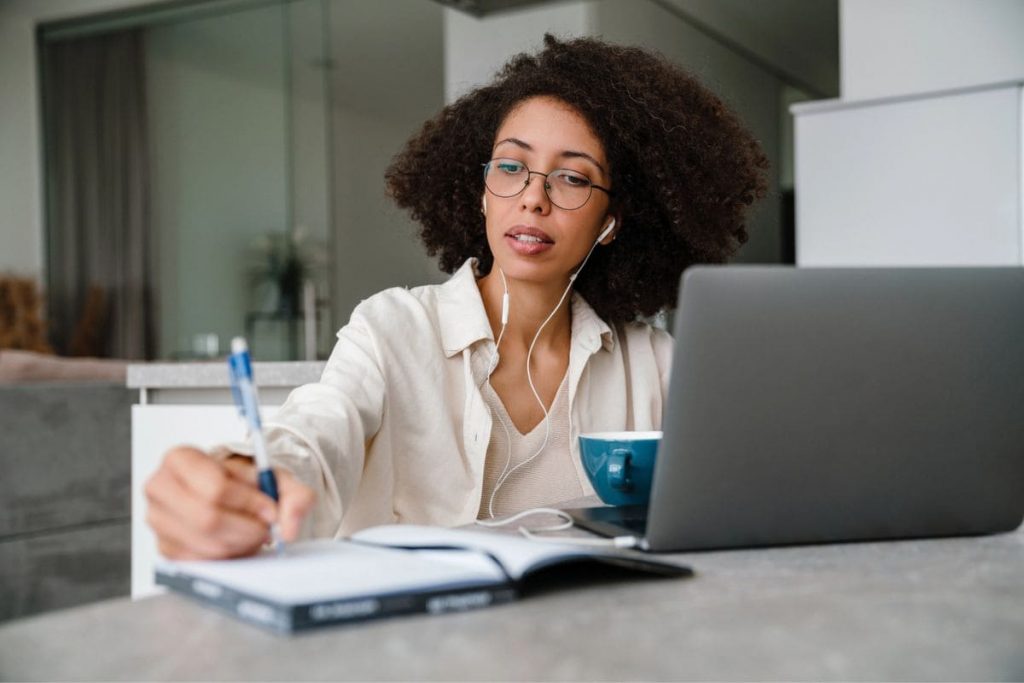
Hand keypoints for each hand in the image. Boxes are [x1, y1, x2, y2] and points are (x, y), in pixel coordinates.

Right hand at [145, 446, 314, 559]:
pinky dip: (227, 556)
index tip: (269, 508)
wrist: (232, 494)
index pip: (214, 487)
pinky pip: (200, 561)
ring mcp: (157, 520)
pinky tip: (237, 543)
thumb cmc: (246, 482)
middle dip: (246, 528)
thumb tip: (289, 527)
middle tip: (265, 527)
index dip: (249, 503)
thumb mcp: (276, 478)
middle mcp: (160, 487)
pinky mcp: (164, 548)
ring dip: (239, 543)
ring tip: (253, 533)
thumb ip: (295, 495)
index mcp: (180, 458)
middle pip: (207, 518)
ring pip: (205, 543)